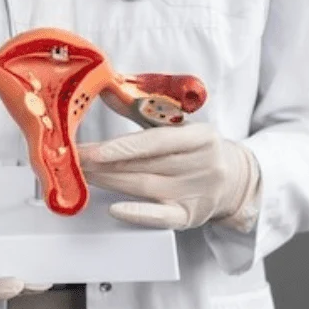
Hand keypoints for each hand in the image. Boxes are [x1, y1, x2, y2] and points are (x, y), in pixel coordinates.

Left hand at [78, 123, 259, 231]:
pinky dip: (137, 214)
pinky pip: (162, 217)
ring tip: (81, 174)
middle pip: (144, 165)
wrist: (235, 179)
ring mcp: (197, 193)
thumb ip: (140, 110)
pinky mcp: (191, 216)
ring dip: (107, 181)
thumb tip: (106, 90)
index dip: (123, 146)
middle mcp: (203, 165)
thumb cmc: (196, 149)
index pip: (157, 141)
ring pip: (144, 187)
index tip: (93, 150)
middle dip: (102, 162)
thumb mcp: (177, 125)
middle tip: (73, 159)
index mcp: (201, 136)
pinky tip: (114, 209)